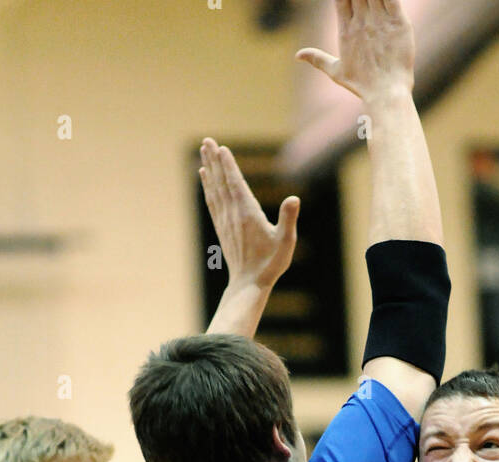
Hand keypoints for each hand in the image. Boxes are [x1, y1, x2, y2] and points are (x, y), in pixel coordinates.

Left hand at [200, 140, 299, 293]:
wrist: (249, 283)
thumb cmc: (271, 263)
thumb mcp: (285, 241)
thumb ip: (289, 219)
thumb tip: (294, 198)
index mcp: (248, 213)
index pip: (235, 183)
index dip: (228, 165)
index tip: (220, 148)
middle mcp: (233, 214)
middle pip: (221, 182)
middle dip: (214, 161)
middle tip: (206, 141)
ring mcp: (225, 221)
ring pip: (215, 190)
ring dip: (209, 170)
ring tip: (203, 152)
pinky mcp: (222, 228)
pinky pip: (213, 202)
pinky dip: (208, 187)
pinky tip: (205, 177)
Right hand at [297, 0, 414, 103]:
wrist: (386, 94)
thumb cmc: (363, 86)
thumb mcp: (336, 72)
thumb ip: (318, 59)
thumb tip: (297, 55)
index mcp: (346, 30)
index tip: (348, 0)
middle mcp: (362, 22)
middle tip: (360, 2)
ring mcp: (380, 22)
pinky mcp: (398, 23)